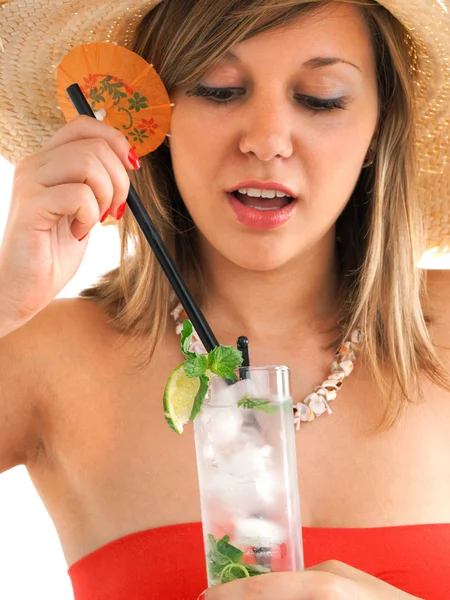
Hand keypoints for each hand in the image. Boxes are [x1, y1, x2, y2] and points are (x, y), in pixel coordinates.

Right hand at [0, 115, 137, 330]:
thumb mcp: (83, 209)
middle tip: (115, 210)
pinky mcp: (31, 206)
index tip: (131, 168)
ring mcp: (30, 183)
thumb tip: (129, 160)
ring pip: (89, 164)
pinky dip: (90, 216)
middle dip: (120, 180)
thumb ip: (96, 182)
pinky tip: (78, 233)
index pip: (83, 126)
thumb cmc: (54, 251)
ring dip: (106, 196)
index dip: (116, 141)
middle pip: (95, 146)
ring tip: (95, 221)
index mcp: (47, 161)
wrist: (24, 287)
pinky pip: (79, 195)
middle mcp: (35, 164)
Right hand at [199, 560, 420, 598]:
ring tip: (244, 599)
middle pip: (272, 587)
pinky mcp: (346, 581)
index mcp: (322, 584)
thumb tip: (253, 594)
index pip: (262, 588)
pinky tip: (278, 598)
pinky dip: (289, 596)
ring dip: (268, 596)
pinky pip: (309, 590)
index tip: (203, 599)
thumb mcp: (324, 599)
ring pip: (289, 588)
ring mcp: (339, 575)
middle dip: (245, 596)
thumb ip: (282, 593)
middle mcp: (328, 573)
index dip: (229, 595)